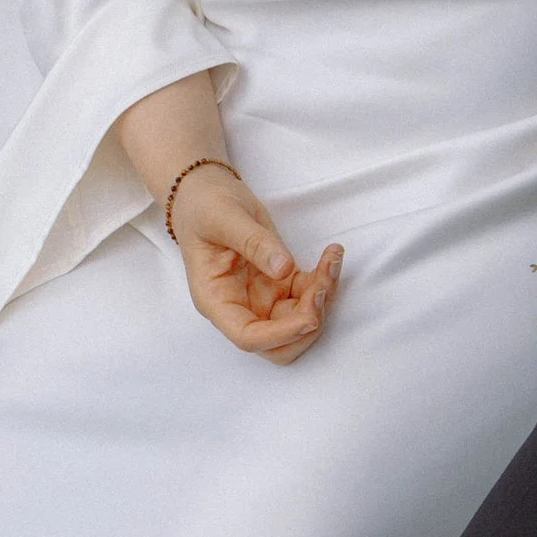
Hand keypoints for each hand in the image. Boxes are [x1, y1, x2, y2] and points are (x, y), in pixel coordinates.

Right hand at [169, 165, 342, 363]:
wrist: (205, 192)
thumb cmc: (204, 206)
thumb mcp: (225, 217)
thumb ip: (254, 243)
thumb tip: (283, 269)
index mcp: (216, 299)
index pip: (248, 337)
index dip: (280, 335)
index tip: (309, 316)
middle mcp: (240, 306)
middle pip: (279, 344)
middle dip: (308, 322)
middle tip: (323, 284)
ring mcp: (261, 297)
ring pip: (299, 322)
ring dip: (323, 298)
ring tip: (332, 258)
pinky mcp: (279, 283)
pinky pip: (309, 295)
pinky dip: (325, 280)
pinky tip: (332, 255)